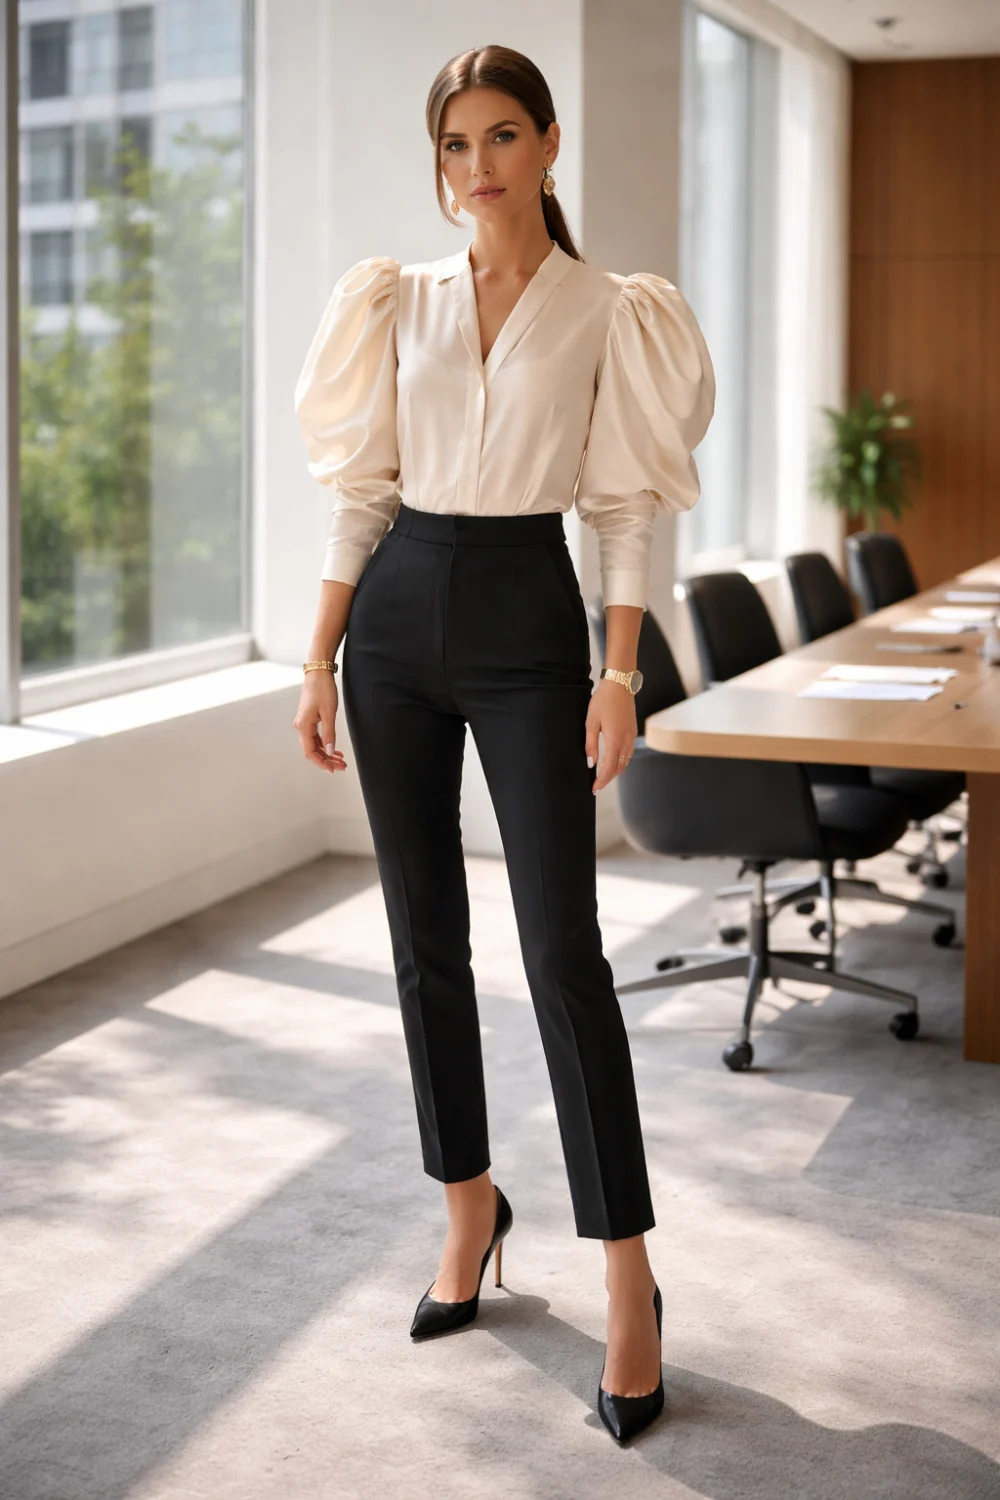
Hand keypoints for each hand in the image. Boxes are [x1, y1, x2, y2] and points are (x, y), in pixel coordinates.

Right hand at [293, 672, 347, 773]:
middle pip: (312, 750)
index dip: (321, 763)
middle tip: (342, 766)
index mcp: (304, 726)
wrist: (318, 673)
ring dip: (326, 753)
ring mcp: (304, 723)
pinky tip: (334, 748)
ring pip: (314, 744)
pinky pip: (315, 737)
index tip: (333, 769)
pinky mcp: (309, 719)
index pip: (310, 752)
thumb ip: (329, 734)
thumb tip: (329, 751)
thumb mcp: (329, 713)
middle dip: (327, 760)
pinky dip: (325, 744)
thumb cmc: (323, 690)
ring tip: (341, 759)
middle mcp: (301, 726)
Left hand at [585, 678, 636, 792]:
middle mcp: (626, 741)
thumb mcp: (591, 722)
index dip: (601, 780)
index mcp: (614, 740)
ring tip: (604, 777)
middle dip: (608, 779)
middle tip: (597, 786)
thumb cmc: (603, 701)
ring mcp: (631, 736)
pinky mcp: (633, 731)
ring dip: (615, 771)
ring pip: (625, 762)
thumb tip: (591, 764)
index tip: (594, 789)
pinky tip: (614, 762)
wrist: (620, 685)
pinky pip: (629, 753)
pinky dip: (621, 762)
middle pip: (618, 768)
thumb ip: (591, 745)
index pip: (608, 768)